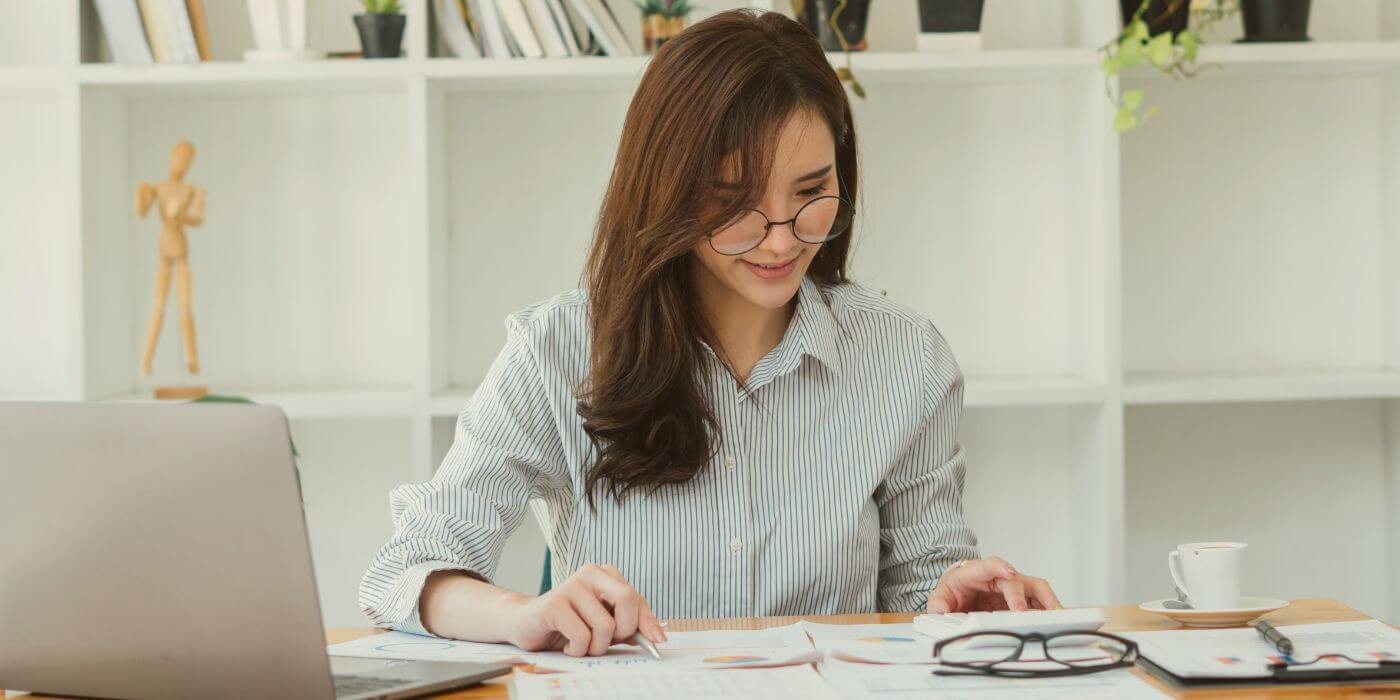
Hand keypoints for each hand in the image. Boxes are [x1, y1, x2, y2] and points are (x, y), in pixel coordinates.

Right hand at [505, 563, 667, 656]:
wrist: (526, 623)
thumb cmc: (570, 623)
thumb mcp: (605, 623)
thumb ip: (630, 625)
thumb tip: (658, 636)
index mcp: (606, 574)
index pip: (637, 598)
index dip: (648, 623)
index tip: (657, 642)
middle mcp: (590, 573)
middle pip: (627, 599)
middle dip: (624, 629)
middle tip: (608, 641)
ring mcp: (571, 585)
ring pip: (605, 626)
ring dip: (596, 647)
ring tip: (581, 643)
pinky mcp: (554, 603)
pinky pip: (582, 636)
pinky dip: (577, 649)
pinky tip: (566, 644)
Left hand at [925, 556, 1061, 613]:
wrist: (959, 593)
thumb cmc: (953, 591)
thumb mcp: (940, 597)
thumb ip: (938, 604)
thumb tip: (940, 612)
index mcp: (975, 573)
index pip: (989, 565)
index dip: (1000, 566)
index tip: (1010, 572)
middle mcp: (998, 578)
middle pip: (1016, 579)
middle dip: (1021, 594)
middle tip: (1023, 612)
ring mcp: (1013, 588)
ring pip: (1035, 588)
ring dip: (1047, 601)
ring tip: (1057, 616)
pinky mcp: (1022, 599)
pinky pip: (1039, 602)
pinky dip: (1049, 610)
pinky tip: (1057, 621)